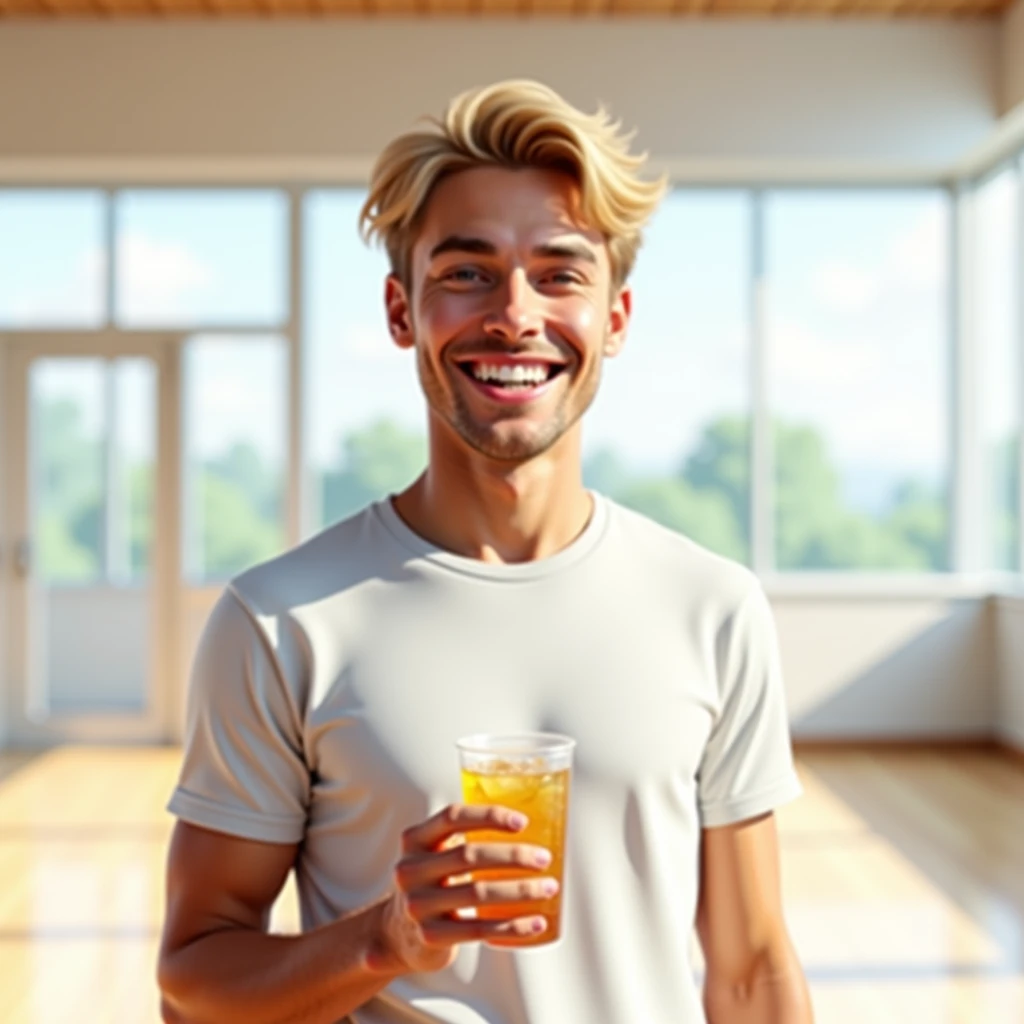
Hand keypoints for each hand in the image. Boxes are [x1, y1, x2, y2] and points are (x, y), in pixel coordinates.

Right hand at [379, 804, 557, 972]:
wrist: (398, 933)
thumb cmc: (435, 882)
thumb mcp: (436, 854)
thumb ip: (465, 836)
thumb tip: (534, 819)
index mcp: (415, 839)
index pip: (453, 816)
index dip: (489, 815)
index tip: (523, 822)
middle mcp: (411, 869)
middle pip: (469, 855)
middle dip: (514, 855)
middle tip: (544, 858)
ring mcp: (418, 904)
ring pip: (478, 893)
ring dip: (521, 890)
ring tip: (549, 887)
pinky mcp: (431, 936)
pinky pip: (480, 929)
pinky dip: (513, 926)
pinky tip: (537, 922)